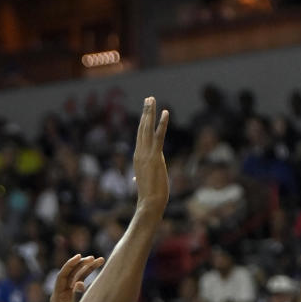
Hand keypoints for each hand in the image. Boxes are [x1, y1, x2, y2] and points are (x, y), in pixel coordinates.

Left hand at [50, 253, 104, 301]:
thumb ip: (77, 299)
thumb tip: (79, 283)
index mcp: (57, 298)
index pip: (62, 276)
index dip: (70, 265)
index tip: (80, 256)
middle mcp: (60, 296)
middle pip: (70, 275)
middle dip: (82, 265)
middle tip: (95, 258)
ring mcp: (67, 297)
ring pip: (77, 278)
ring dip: (87, 269)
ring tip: (100, 261)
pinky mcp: (74, 300)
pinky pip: (81, 285)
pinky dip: (89, 277)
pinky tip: (99, 271)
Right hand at [133, 97, 169, 214]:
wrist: (150, 204)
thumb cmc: (148, 196)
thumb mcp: (143, 182)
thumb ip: (139, 177)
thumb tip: (135, 179)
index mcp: (138, 157)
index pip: (140, 136)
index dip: (143, 122)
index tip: (146, 111)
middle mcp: (140, 153)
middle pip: (142, 128)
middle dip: (145, 112)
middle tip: (148, 98)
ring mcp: (147, 154)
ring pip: (147, 128)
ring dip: (150, 112)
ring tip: (152, 99)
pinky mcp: (156, 157)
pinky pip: (159, 137)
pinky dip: (162, 124)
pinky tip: (165, 112)